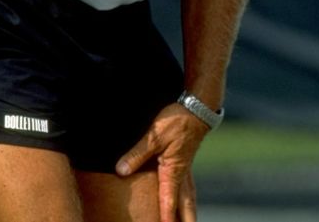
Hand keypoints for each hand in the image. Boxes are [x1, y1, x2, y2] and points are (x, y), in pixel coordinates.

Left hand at [116, 102, 208, 221]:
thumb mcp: (154, 136)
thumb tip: (121, 171)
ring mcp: (186, 168)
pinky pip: (188, 187)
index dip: (166, 218)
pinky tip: (185, 199)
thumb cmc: (176, 120)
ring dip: (189, 212)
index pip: (169, 201)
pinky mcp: (186, 161)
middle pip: (185, 205)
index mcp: (173, 171)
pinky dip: (187, 198)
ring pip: (189, 197)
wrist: (197, 107)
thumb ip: (137, 154)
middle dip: (186, 221)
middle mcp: (182, 174)